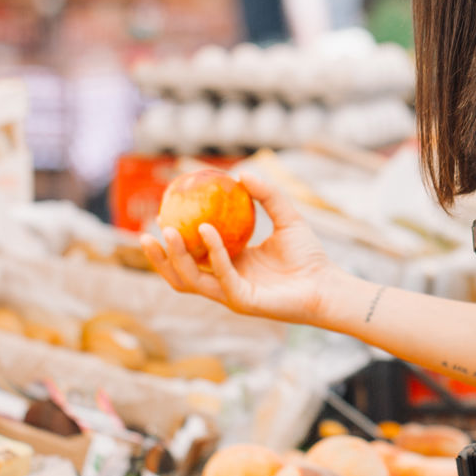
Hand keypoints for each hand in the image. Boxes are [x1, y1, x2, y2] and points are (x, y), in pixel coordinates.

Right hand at [141, 171, 342, 325]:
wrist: (328, 285)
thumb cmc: (308, 255)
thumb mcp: (287, 217)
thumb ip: (267, 196)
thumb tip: (243, 173)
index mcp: (229, 265)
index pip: (192, 255)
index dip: (172, 240)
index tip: (160, 214)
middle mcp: (225, 282)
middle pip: (181, 274)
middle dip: (159, 258)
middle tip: (147, 232)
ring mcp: (231, 294)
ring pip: (191, 281)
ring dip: (175, 258)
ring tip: (166, 232)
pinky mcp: (243, 302)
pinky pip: (222, 277)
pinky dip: (213, 254)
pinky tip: (207, 232)